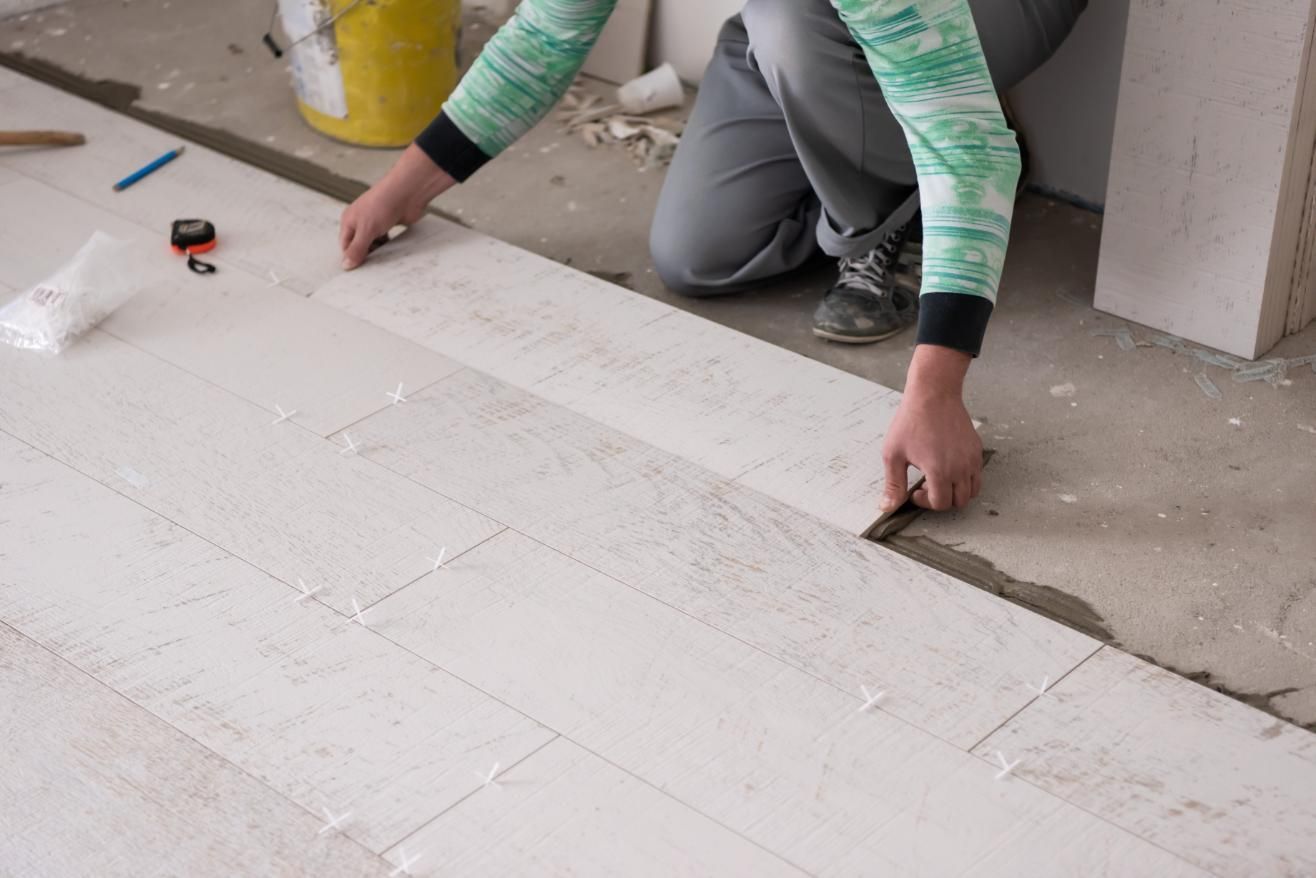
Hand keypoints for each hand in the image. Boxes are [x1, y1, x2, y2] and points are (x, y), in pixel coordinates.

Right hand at [339, 144, 454, 269]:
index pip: (345, 245)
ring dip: (378, 251)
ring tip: (384, 260)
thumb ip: (357, 249)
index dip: (351, 257)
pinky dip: (388, 246)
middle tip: (373, 269)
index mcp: (349, 220)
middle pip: (359, 245)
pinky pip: (386, 240)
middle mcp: (361, 221)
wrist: (407, 192)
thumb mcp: (366, 230)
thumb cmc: (383, 204)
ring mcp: (376, 222)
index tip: (359, 271)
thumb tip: (346, 265)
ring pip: (374, 243)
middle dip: (365, 255)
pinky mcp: (390, 224)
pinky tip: (393, 252)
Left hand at [880, 345, 981, 513]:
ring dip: (956, 491)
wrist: (933, 394)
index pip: (940, 504)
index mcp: (940, 471)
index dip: (925, 502)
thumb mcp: (893, 454)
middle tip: (926, 485)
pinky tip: (947, 465)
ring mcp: (972, 458)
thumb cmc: (911, 421)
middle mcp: (961, 468)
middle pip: (958, 501)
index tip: (915, 490)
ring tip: (938, 477)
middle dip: (941, 499)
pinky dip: (965, 479)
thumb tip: (887, 507)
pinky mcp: (977, 449)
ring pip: (972, 491)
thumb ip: (893, 484)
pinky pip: (976, 474)